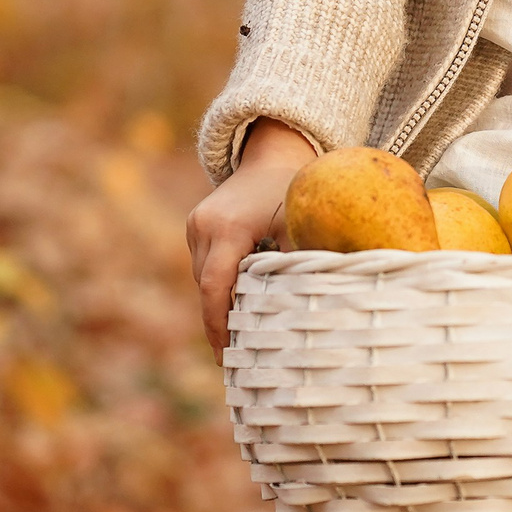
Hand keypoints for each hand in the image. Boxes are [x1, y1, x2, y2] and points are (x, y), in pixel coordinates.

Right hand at [187, 120, 317, 351]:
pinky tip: (235, 305)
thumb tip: (315, 302)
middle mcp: (204, 226)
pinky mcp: (196, 224)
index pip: (215, 286)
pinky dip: (218, 284)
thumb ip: (301, 260)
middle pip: (207, 286)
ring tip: (234, 339)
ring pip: (203, 277)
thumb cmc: (293, 188)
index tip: (225, 355)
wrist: (274, 152)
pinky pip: (205, 264)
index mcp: (228, 227)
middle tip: (233, 358)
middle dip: (218, 322)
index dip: (218, 324)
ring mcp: (196, 224)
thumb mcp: (301, 222)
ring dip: (218, 303)